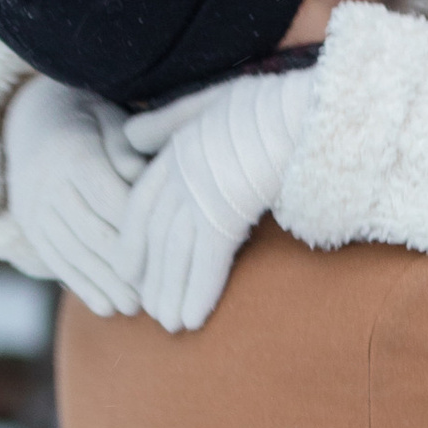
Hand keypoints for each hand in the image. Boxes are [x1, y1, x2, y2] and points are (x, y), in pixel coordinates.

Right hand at [5, 74, 146, 316]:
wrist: (32, 117)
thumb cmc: (92, 119)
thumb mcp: (111, 118)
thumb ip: (127, 147)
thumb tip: (139, 176)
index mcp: (74, 152)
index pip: (109, 198)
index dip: (137, 229)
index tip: (167, 254)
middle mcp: (47, 184)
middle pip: (91, 232)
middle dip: (124, 268)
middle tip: (155, 295)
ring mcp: (33, 208)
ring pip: (73, 253)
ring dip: (104, 285)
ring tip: (134, 309)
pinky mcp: (29, 226)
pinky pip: (55, 261)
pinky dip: (81, 286)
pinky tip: (105, 307)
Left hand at [118, 65, 319, 332]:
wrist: (298, 113)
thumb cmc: (263, 104)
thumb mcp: (205, 102)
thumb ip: (166, 122)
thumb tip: (130, 135)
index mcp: (173, 154)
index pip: (141, 206)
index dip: (133, 241)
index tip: (128, 269)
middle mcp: (179, 181)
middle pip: (155, 238)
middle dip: (152, 277)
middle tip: (148, 309)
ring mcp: (200, 200)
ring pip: (175, 256)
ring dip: (171, 294)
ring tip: (170, 325)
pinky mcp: (225, 218)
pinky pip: (207, 263)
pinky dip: (198, 293)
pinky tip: (191, 320)